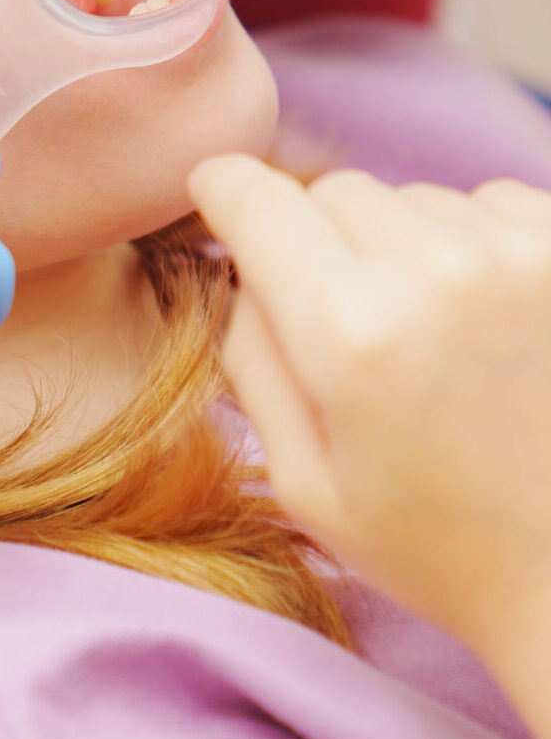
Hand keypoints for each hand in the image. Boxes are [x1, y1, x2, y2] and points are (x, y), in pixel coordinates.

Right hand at [188, 154, 550, 663]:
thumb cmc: (439, 546)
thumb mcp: (303, 480)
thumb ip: (250, 357)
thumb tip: (237, 267)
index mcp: (351, 333)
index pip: (255, 200)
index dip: (223, 192)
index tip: (218, 197)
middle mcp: (437, 271)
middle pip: (336, 194)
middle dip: (322, 243)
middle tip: (353, 326)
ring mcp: (522, 253)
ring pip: (415, 198)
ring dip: (406, 247)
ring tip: (438, 337)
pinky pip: (492, 204)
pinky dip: (477, 246)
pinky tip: (494, 323)